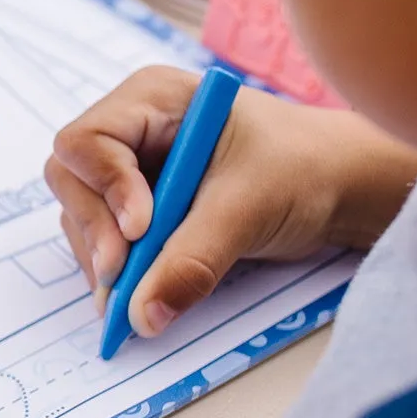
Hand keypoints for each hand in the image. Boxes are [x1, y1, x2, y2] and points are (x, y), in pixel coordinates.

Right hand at [44, 68, 416, 337]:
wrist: (342, 188)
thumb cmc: (304, 170)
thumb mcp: (248, 209)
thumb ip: (192, 260)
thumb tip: (143, 316)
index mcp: (153, 101)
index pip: (87, 142)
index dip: (105, 187)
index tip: (141, 231)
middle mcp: (131, 130)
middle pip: (74, 180)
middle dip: (96, 230)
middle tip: (121, 278)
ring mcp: (132, 170)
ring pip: (83, 216)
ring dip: (102, 258)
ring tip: (132, 296)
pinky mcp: (140, 207)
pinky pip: (105, 240)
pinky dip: (116, 271)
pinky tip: (137, 295)